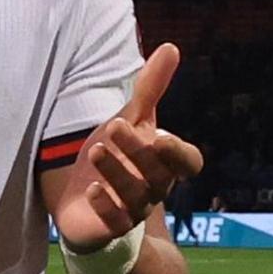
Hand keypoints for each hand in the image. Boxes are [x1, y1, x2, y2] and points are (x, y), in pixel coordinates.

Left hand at [52, 41, 208, 248]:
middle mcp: (155, 188)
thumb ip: (149, 89)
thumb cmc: (114, 157)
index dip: (178, 153)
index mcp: (165, 163)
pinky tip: (92, 189)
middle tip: (113, 126)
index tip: (159, 135)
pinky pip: (115, 222)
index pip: (189, 163)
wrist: (83, 200)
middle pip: (157, 174)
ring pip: (135, 197)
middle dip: (136, 150)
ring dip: (117, 173)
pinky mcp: (110, 227)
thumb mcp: (130, 120)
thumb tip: (170, 46)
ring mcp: (134, 211)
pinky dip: (106, 206)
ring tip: (97, 151)